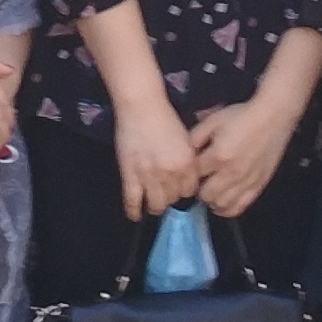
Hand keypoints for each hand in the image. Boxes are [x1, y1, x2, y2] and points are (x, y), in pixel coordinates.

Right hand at [111, 93, 203, 221]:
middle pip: (174, 199)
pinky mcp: (130, 174)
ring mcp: (150, 175)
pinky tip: (135, 215)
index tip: (179, 189)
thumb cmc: (164, 117)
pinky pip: (132, 200)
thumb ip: (187, 159)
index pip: (190, 190)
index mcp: (187, 163)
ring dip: (155, 205)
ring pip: (156, 204)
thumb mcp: (185, 138)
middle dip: (171, 197)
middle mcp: (171, 172)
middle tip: (165, 193)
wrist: (141, 107)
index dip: (184, 190)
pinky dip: (134, 210)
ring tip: (152, 203)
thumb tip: (186, 177)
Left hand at [188, 86, 298, 220]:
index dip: (188, 176)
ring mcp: (246, 181)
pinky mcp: (258, 186)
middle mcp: (231, 172)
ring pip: (221, 204)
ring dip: (211, 201)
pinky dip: (228, 209)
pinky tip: (222, 204)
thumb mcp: (214, 121)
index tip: (188, 174)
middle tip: (198, 183)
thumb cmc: (243, 116)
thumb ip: (195, 137)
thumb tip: (183, 152)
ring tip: (210, 193)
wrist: (272, 116)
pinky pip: (240, 207)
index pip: (194, 176)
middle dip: (198, 190)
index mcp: (218, 155)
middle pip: (205, 195)